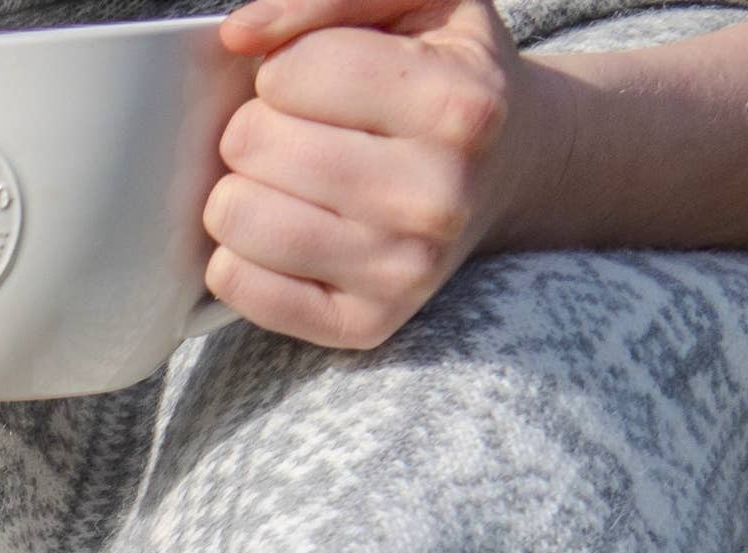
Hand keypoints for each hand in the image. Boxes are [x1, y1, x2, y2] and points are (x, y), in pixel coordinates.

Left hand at [207, 0, 531, 348]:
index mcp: (460, 106)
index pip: (288, 74)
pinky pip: (234, 284)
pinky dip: (234, 252)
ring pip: (236, 218)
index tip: (321, 83)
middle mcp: (440, 197)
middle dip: (259, 126)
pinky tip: (282, 227)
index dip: (285, 69)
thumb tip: (238, 33)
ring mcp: (404, 271)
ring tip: (290, 178)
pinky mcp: (362, 325)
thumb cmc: (445, 70)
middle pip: (252, 144)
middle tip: (305, 133)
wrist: (513, 164)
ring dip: (241, 187)